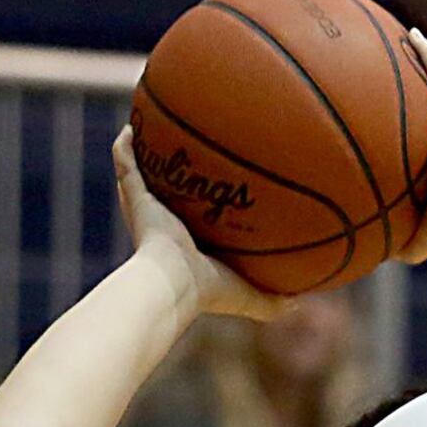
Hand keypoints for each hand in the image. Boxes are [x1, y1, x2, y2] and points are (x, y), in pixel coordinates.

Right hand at [112, 127, 291, 322]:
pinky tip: (131, 125)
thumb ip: (273, 300)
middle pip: (168, 194)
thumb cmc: (211, 292)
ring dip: (147, 153)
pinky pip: (125, 163)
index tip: (219, 186)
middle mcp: (166, 224)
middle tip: (188, 152)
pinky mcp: (135, 197)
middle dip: (175, 176)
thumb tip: (301, 301)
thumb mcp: (250, 296)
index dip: (204, 205)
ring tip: (154, 126)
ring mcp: (147, 209)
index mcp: (189, 244)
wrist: (175, 284)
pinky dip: (125, 145)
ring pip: (143, 175)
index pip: (196, 220)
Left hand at [398, 30, 426, 265]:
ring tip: (408, 40)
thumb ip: (401, 242)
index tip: (400, 119)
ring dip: (425, 61)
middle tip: (403, 70)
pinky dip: (426, 54)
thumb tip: (376, 257)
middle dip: (421, 86)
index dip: (416, 127)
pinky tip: (412, 35)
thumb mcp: (421, 235)